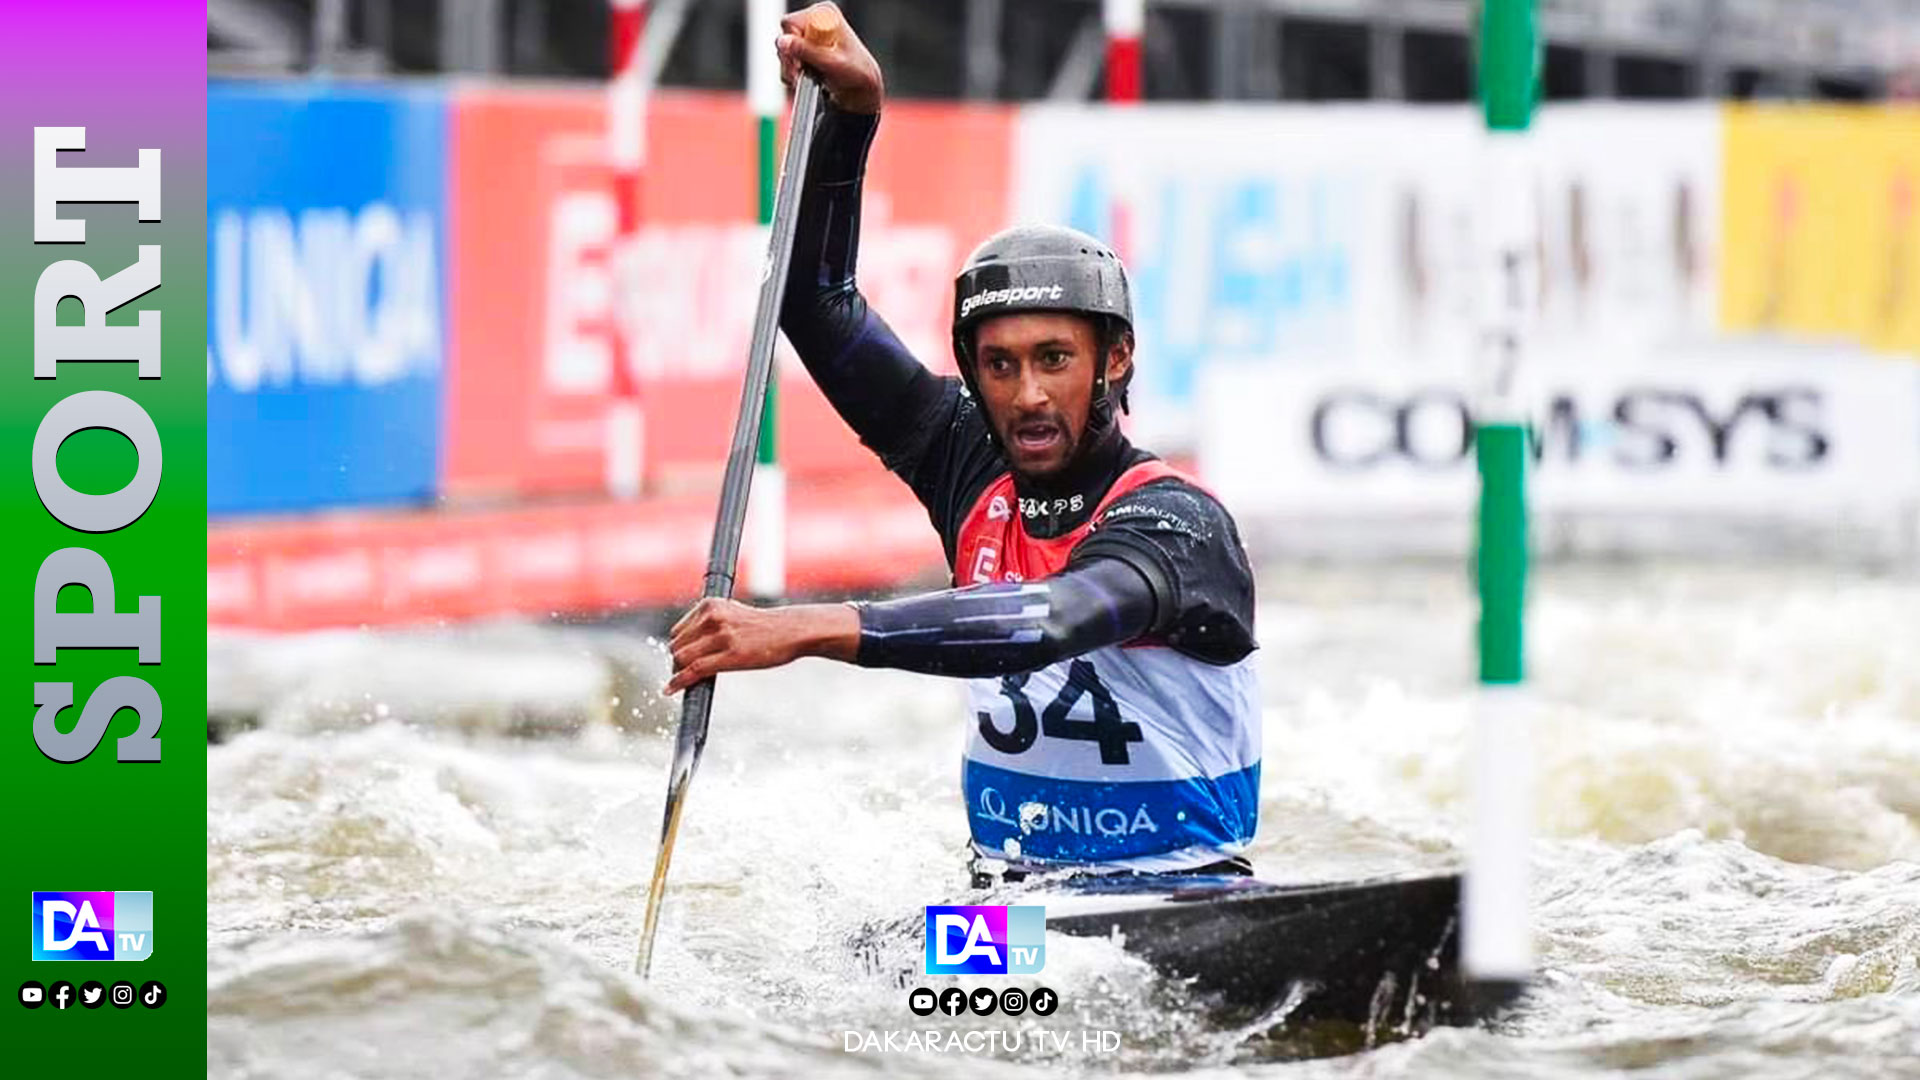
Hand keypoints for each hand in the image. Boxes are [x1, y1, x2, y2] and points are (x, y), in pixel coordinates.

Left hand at [664, 598, 859, 694]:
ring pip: (682, 658)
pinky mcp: (730, 654)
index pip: (678, 631)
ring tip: (684, 681)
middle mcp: (713, 617)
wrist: (791, 631)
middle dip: (678, 661)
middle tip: (684, 673)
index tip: (681, 661)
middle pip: (677, 645)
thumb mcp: (732, 614)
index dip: (678, 648)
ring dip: (679, 672)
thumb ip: (709, 624)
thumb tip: (687, 646)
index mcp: (710, 605)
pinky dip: (679, 682)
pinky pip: (694, 670)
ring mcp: (722, 635)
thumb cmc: (763, 627)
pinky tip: (671, 690)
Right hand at [777, 2, 883, 113]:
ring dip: (791, 67)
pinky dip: (792, 72)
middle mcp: (814, 20)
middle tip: (802, 72)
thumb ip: (807, 51)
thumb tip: (783, 41)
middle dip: (791, 59)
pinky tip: (806, 77)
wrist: (861, 87)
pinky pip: (786, 58)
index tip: (801, 62)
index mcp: (825, 14)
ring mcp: (808, 34)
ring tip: (809, 76)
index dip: (792, 44)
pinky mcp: (803, 48)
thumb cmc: (856, 72)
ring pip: (784, 50)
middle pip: (784, 36)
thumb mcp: (831, 63)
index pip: (791, 23)